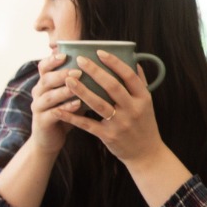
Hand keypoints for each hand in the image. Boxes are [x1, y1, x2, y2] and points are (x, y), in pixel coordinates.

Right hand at [28, 51, 83, 154]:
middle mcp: (38, 93)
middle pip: (46, 79)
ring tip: (79, 85)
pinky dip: (66, 108)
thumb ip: (79, 82)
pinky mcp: (42, 122)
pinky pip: (53, 113)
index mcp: (44, 84)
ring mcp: (38, 107)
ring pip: (49, 96)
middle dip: (62, 74)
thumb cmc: (65, 113)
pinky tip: (78, 104)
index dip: (52, 60)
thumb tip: (102, 67)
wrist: (50, 139)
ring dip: (64, 90)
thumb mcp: (71, 95)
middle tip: (78, 71)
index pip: (44, 67)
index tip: (65, 54)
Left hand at [59, 50, 163, 164]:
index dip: (114, 63)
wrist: (146, 154)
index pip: (129, 76)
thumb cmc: (144, 124)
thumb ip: (140, 83)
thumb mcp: (147, 104)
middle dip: (95, 71)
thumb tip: (134, 60)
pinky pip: (88, 124)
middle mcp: (133, 110)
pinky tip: (59, 109)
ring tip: (68, 79)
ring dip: (82, 91)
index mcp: (143, 99)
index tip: (100, 52)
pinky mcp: (108, 136)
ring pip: (98, 104)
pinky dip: (72, 117)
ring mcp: (120, 124)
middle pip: (112, 87)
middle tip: (80, 60)